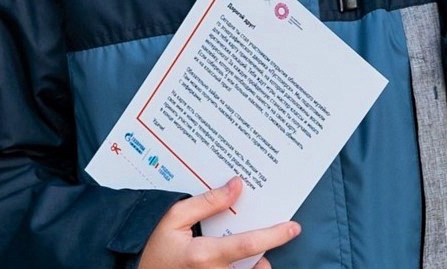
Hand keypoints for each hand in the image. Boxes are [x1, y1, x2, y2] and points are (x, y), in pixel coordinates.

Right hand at [137, 177, 297, 267]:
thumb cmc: (152, 245)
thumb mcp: (173, 217)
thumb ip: (206, 203)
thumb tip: (236, 186)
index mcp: (204, 255)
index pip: (249, 244)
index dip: (274, 235)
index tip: (293, 227)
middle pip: (256, 266)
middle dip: (264, 253)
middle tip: (262, 237)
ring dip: (253, 265)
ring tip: (241, 252)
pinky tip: (229, 261)